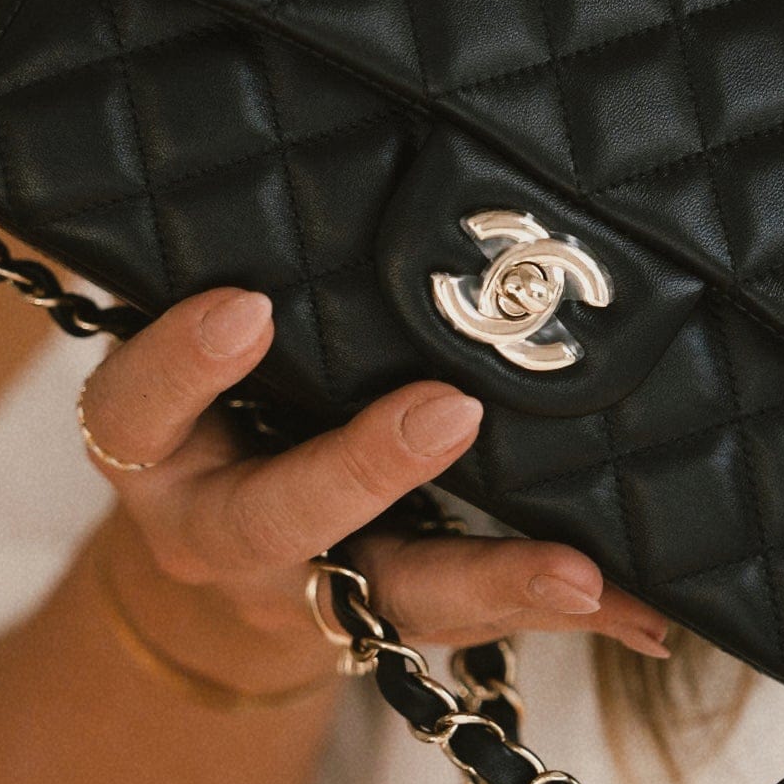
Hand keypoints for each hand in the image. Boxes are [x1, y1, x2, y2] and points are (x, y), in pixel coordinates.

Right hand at [78, 287, 671, 677]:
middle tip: (449, 410)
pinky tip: (646, 612)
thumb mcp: (197, 355)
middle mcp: (217, 533)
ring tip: (580, 573)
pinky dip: (563, 609)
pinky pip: (478, 622)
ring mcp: (302, 594)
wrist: (221, 562)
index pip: (137, 409)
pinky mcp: (387, 627)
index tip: (248, 306)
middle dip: (362, 468)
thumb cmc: (224, 402)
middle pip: (273, 518)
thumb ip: (250, 275)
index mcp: (157, 448)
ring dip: (493, 581)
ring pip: (392, 598)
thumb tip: (350, 157)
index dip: (183, 362)